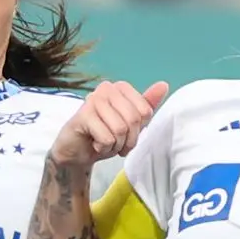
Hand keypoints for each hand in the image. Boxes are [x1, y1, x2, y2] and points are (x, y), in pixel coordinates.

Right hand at [50, 80, 169, 169]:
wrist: (76, 153)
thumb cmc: (103, 136)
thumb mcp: (130, 124)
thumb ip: (146, 106)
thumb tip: (163, 85)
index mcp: (120, 87)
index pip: (145, 111)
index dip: (138, 131)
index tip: (126, 136)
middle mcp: (106, 88)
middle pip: (134, 119)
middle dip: (127, 140)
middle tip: (116, 144)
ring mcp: (93, 99)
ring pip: (120, 130)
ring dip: (115, 145)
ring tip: (103, 143)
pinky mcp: (83, 115)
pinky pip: (106, 137)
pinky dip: (103, 148)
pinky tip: (93, 144)